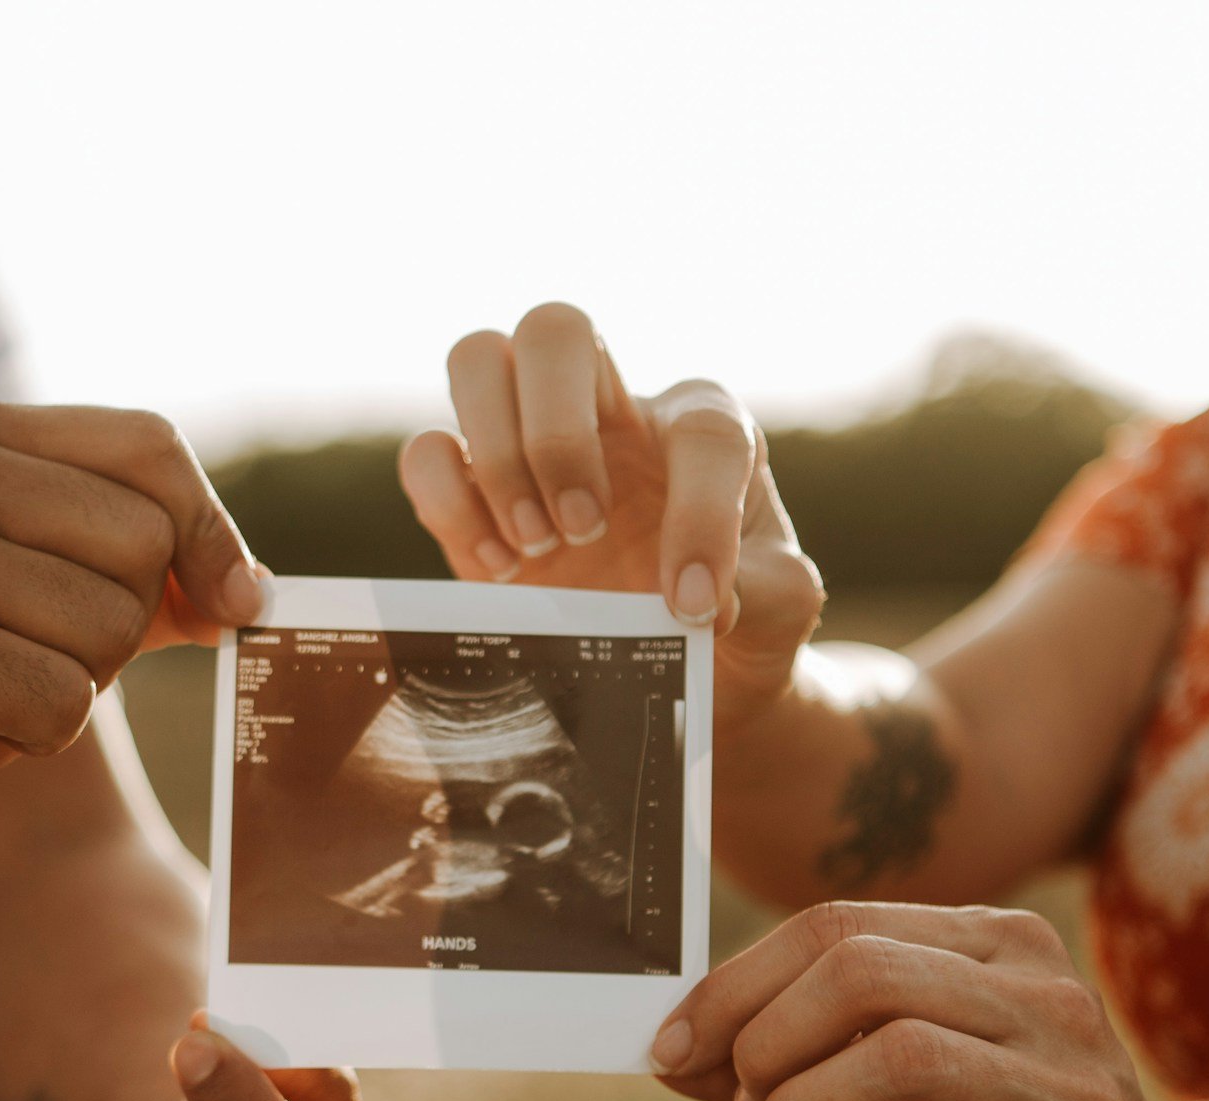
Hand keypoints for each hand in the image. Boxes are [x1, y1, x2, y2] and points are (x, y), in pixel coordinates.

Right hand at [0, 403, 262, 870]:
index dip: (211, 530)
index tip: (228, 603)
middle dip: (120, 626)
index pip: (150, 446)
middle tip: (27, 654)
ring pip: (113, 627)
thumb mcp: (48, 593)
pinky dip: (37, 738)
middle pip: (146, 543)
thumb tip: (251, 589)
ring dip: (76, 686)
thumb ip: (149, 570)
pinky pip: (65, 702)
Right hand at [398, 302, 822, 719]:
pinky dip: (448, 505)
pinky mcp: (475, 492)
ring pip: (477, 359)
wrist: (682, 663)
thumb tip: (706, 597)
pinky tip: (498, 571)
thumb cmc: (736, 615)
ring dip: (497, 456)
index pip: (701, 430)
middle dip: (556, 433)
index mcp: (702, 425)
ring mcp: (533, 441)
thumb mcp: (782, 610)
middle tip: (581, 530)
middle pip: (555, 328)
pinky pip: (427, 453)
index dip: (700, 516)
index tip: (691, 605)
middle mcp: (613, 411)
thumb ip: (767, 593)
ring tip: (536, 548)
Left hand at [648, 901, 1208, 1100]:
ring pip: (902, 1060)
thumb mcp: (905, 1077)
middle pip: (862, 975)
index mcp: (1002, 944)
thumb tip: (670, 1053)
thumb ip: (797, 1054)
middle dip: (765, 1044)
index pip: (838, 924)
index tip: (669, 1050)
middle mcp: (1047, 1000)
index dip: (732, 987)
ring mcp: (1076, 1093)